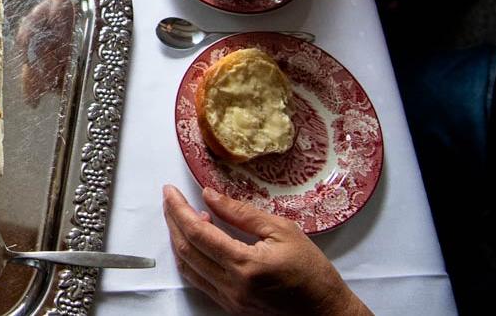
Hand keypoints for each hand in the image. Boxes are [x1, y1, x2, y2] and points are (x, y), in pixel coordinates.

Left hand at [161, 185, 371, 315]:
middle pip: (186, 249)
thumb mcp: (283, 231)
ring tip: (183, 217)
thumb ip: (242, 213)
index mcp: (245, 265)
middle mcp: (231, 286)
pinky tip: (198, 242)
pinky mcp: (230, 306)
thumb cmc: (312, 272)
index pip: (198, 233)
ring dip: (178, 240)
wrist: (325, 311)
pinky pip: (198, 280)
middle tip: (170, 199)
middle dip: (173, 221)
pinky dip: (191, 258)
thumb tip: (209, 196)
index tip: (170, 191)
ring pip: (187, 267)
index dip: (179, 209)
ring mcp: (228, 299)